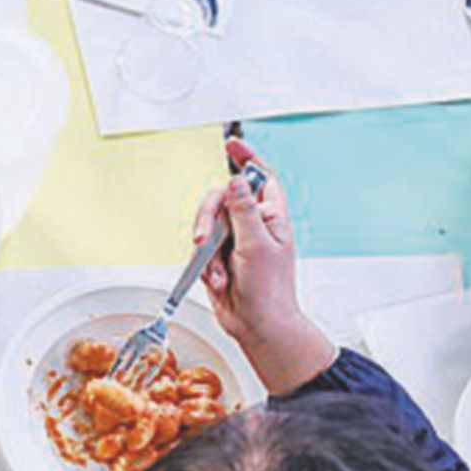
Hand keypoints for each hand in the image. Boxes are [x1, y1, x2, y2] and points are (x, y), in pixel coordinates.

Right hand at [193, 139, 336, 395]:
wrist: (256, 326)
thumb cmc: (269, 291)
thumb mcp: (257, 246)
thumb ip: (244, 211)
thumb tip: (235, 181)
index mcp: (270, 216)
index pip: (260, 177)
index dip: (247, 159)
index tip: (232, 144)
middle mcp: (251, 225)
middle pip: (221, 200)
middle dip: (208, 219)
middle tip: (202, 237)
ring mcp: (233, 242)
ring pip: (205, 227)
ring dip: (207, 253)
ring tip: (218, 274)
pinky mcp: (216, 260)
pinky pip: (199, 253)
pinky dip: (204, 268)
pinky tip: (218, 282)